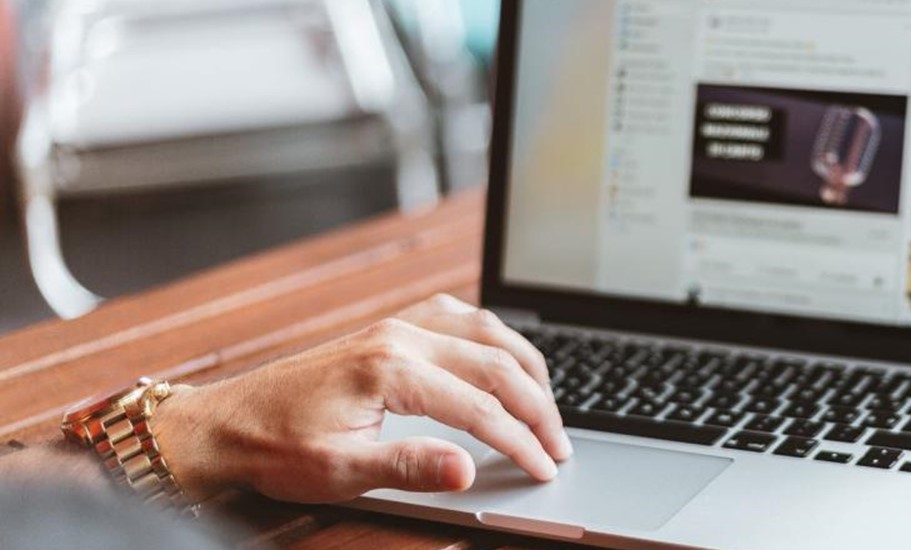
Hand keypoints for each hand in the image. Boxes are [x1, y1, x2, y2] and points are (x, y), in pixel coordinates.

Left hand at [152, 295, 571, 503]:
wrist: (223, 423)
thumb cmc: (274, 448)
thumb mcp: (341, 472)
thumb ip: (410, 468)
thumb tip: (469, 469)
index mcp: (390, 370)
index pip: (480, 409)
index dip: (520, 442)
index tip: (544, 469)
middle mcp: (399, 337)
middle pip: (497, 365)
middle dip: (538, 408)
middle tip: (560, 446)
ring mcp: (395, 326)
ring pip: (487, 331)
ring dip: (525, 366)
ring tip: (547, 405)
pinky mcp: (389, 328)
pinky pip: (460, 317)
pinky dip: (495, 338)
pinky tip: (504, 358)